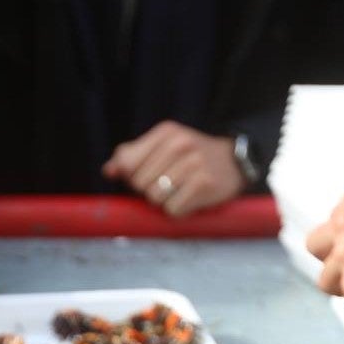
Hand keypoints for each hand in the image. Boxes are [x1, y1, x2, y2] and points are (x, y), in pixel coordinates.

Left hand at [102, 121, 244, 214]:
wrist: (234, 162)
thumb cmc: (191, 157)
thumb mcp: (164, 147)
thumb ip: (133, 156)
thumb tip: (109, 170)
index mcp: (166, 132)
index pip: (128, 164)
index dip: (132, 178)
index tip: (148, 177)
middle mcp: (180, 144)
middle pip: (141, 185)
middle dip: (150, 191)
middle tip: (169, 186)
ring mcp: (194, 164)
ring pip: (155, 199)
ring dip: (165, 203)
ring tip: (180, 192)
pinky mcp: (204, 184)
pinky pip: (173, 210)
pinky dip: (179, 211)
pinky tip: (190, 200)